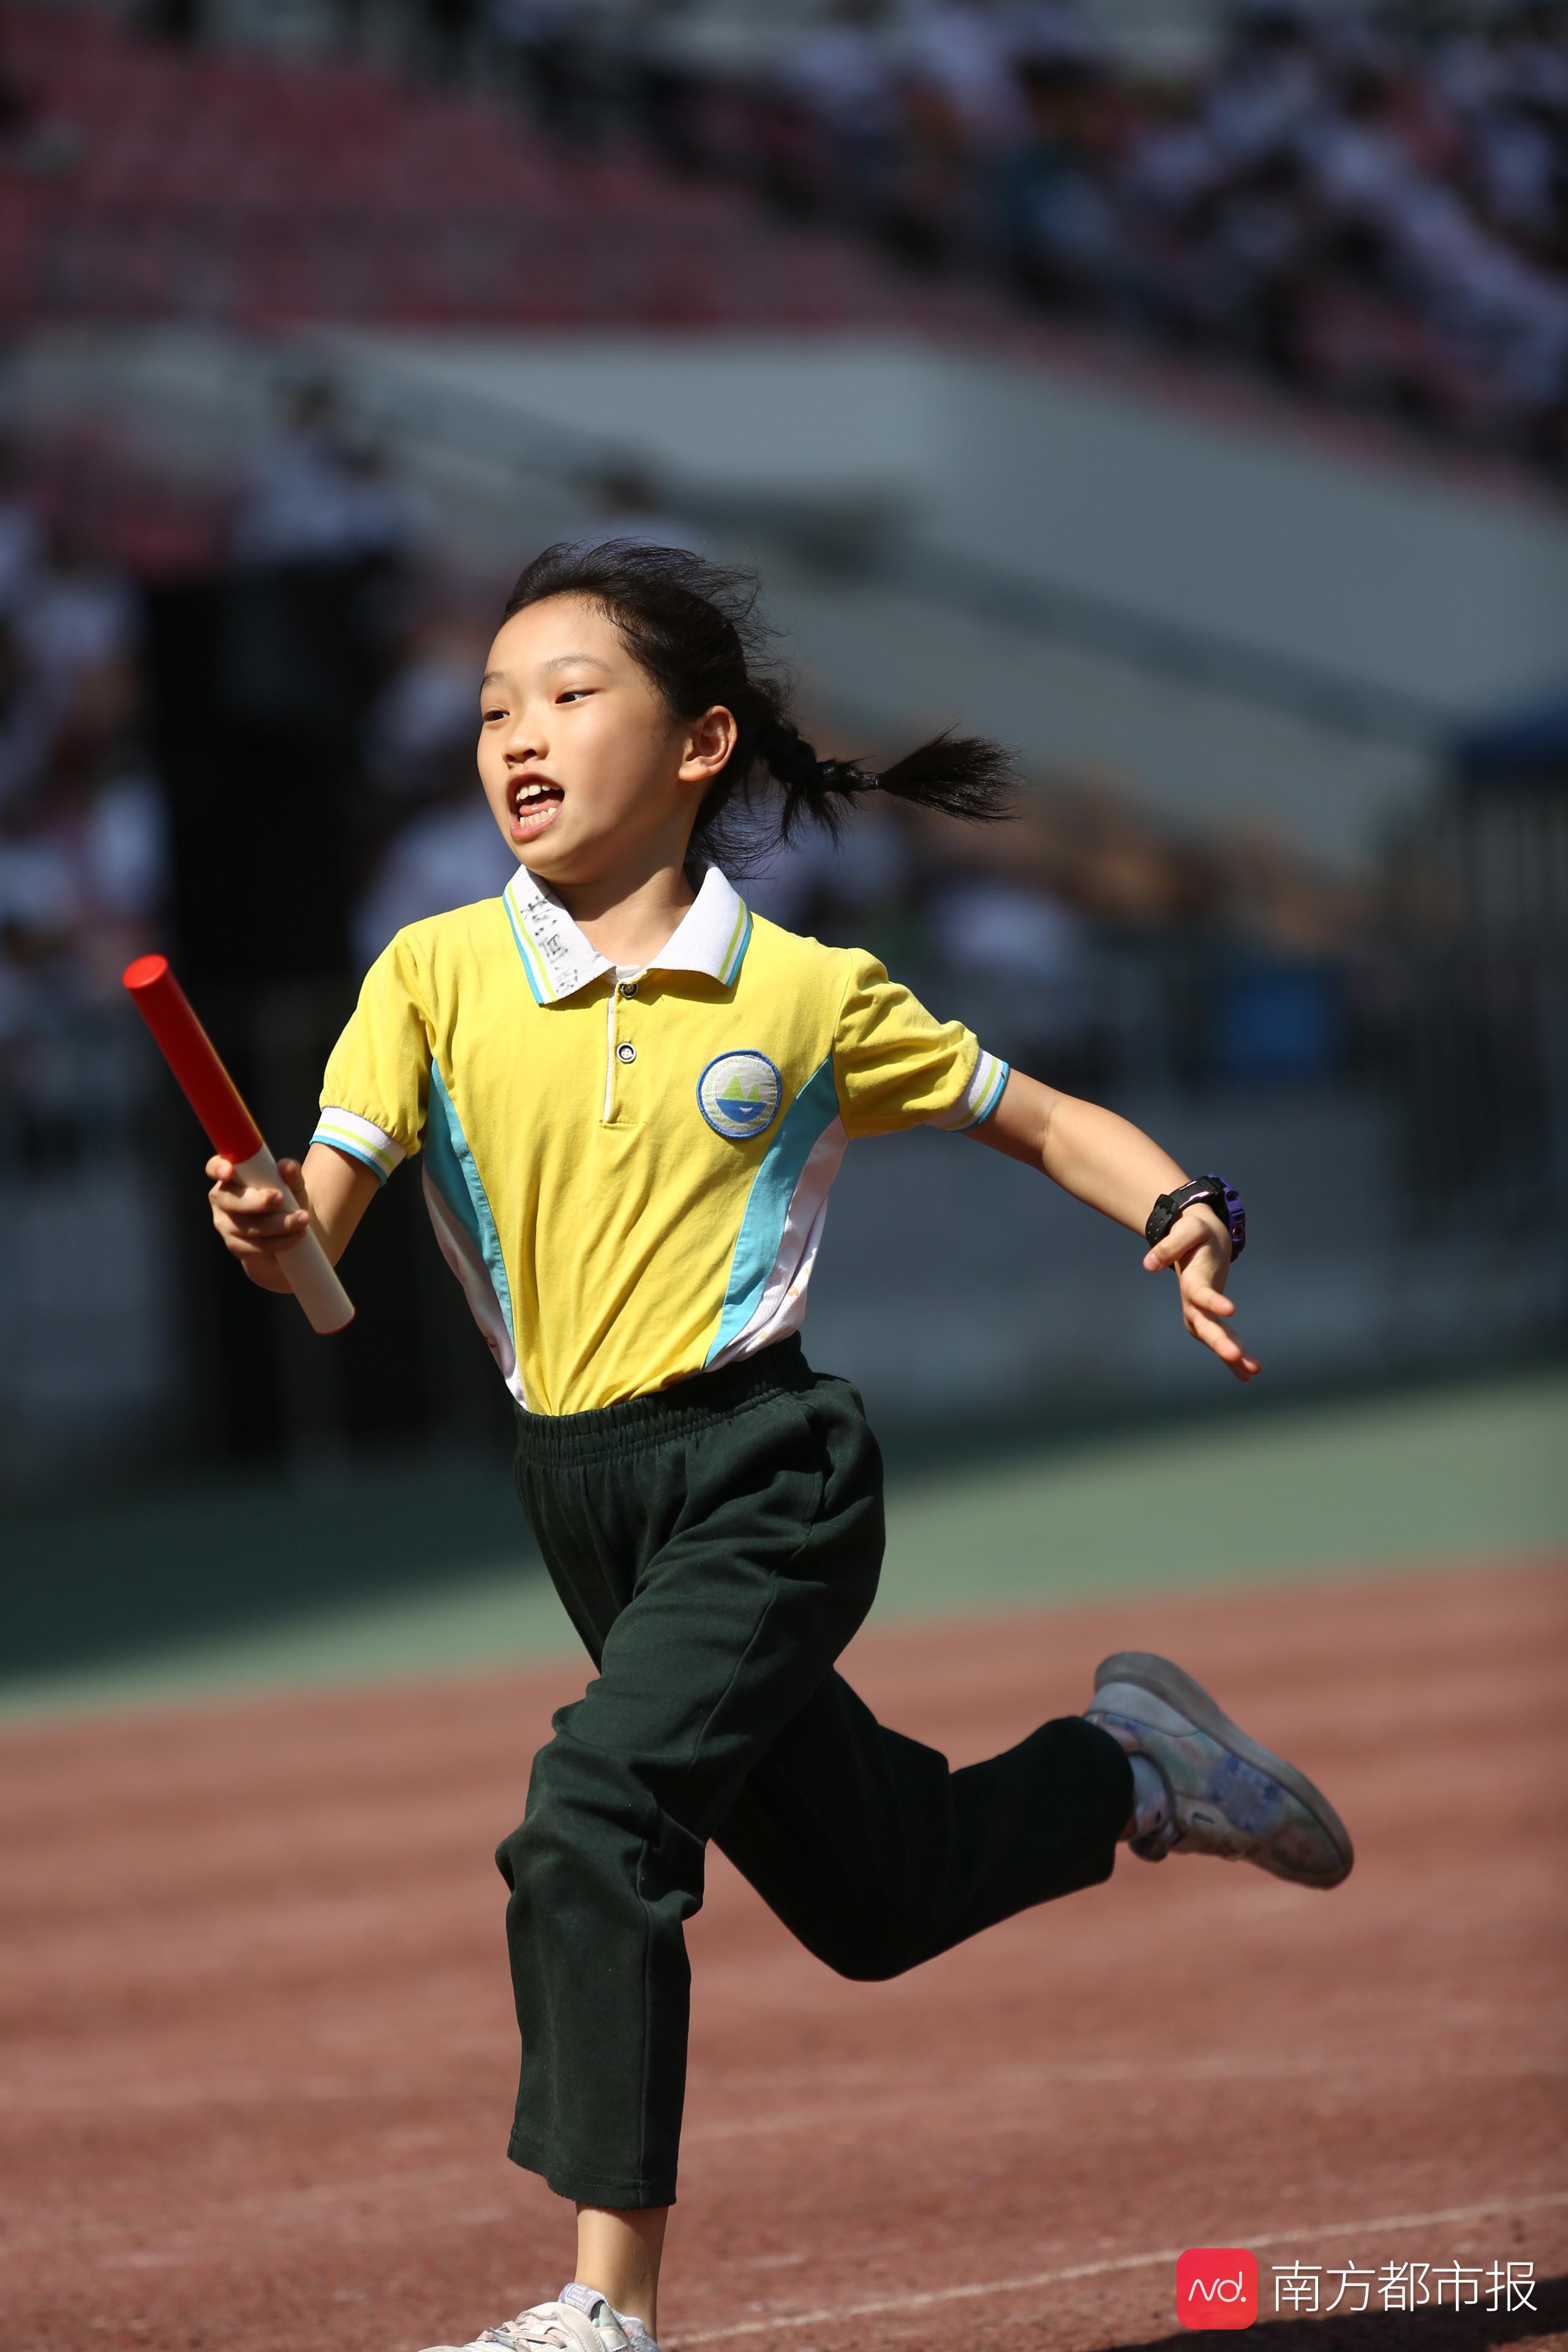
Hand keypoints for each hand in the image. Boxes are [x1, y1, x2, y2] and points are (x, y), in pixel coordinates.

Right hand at [207, 1154, 311, 1291]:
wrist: (287, 1235)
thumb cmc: (285, 1201)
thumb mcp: (292, 1185)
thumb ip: (290, 1173)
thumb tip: (286, 1166)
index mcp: (232, 1177)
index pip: (214, 1167)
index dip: (218, 1168)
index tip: (229, 1171)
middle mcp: (222, 1199)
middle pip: (230, 1200)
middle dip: (257, 1201)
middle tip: (280, 1198)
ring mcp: (225, 1224)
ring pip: (246, 1226)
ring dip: (278, 1224)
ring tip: (302, 1219)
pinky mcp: (235, 1246)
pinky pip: (254, 1247)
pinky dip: (279, 1242)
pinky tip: (296, 1236)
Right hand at [1142, 1207, 1259, 1381]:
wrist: (1196, 1240)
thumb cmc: (1194, 1233)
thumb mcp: (1186, 1230)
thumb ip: (1170, 1245)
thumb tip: (1149, 1264)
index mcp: (1191, 1280)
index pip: (1200, 1293)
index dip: (1212, 1301)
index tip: (1230, 1309)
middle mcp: (1192, 1302)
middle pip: (1204, 1325)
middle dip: (1219, 1341)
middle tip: (1234, 1356)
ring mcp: (1200, 1313)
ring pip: (1214, 1337)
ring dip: (1232, 1356)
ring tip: (1253, 1370)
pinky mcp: (1211, 1317)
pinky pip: (1223, 1339)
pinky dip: (1236, 1357)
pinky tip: (1249, 1373)